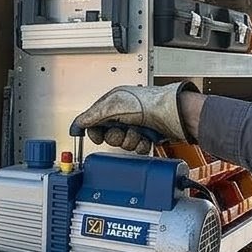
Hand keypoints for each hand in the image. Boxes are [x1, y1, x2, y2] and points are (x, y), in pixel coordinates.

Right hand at [71, 82, 202, 153]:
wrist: (173, 114)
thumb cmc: (149, 103)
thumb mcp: (113, 106)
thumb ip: (92, 115)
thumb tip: (78, 124)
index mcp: (113, 102)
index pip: (95, 120)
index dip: (95, 131)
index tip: (98, 136)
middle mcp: (124, 113)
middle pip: (108, 135)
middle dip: (116, 136)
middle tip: (124, 131)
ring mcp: (136, 125)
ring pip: (122, 144)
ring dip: (130, 141)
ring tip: (139, 133)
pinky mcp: (147, 136)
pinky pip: (136, 148)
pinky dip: (140, 146)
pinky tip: (146, 138)